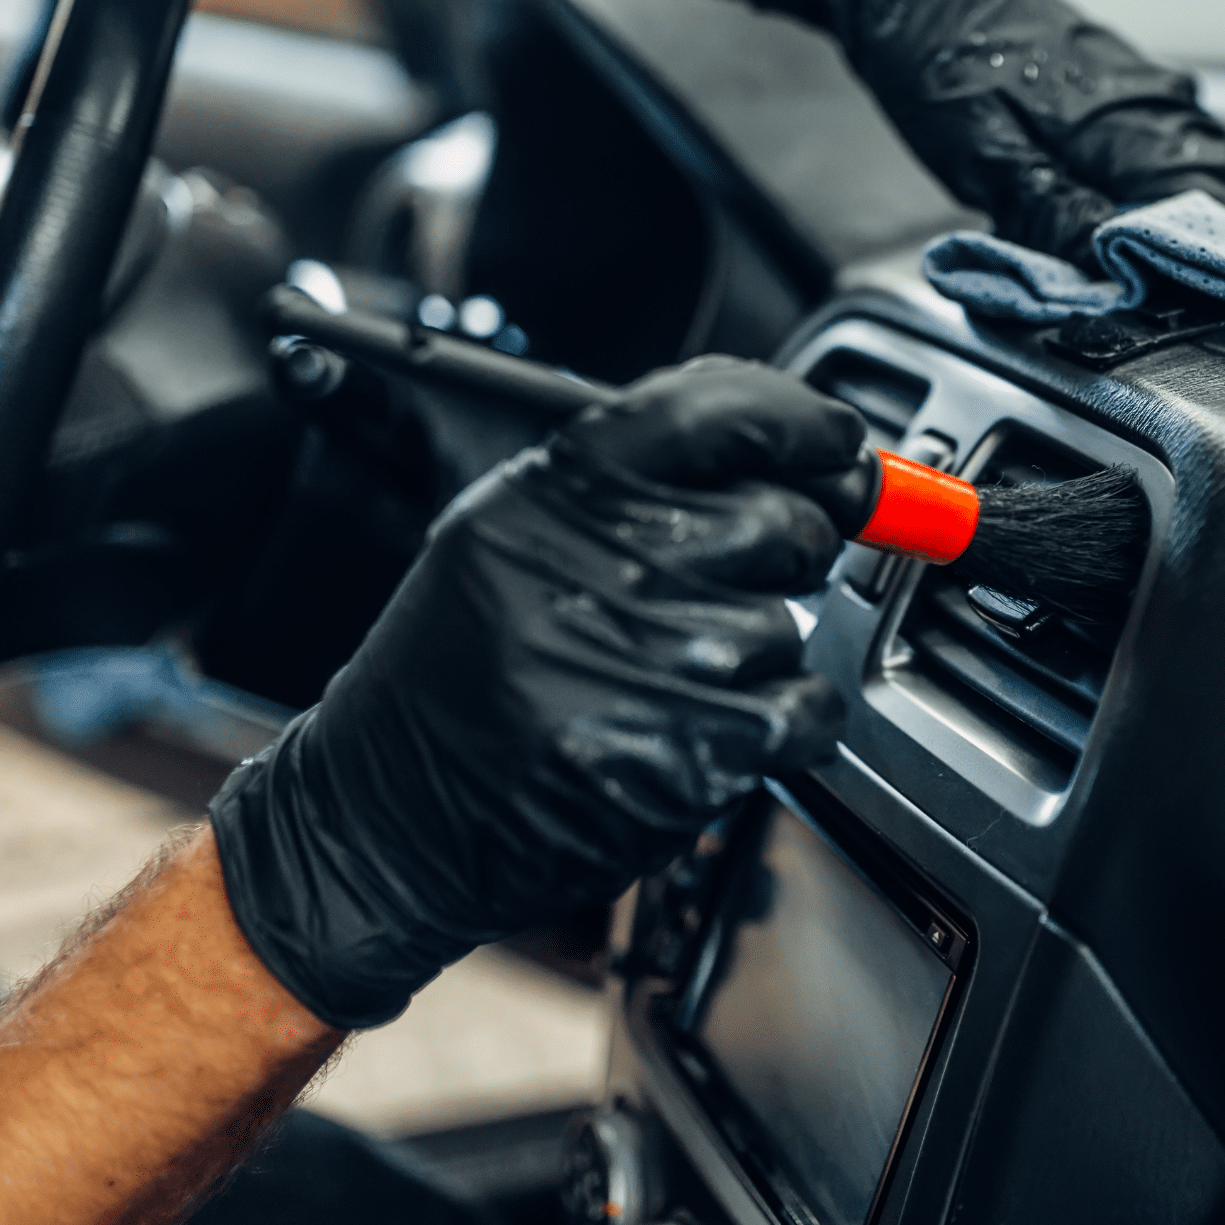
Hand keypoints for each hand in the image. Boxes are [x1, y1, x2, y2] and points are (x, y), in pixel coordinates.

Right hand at [209, 357, 869, 1028]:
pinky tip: (702, 731)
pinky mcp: (687, 749)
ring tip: (664, 682)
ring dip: (758, 656)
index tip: (837, 440)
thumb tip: (795, 452)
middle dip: (782, 555)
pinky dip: (782, 726)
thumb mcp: (513, 538)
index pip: (715, 409)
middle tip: (720, 591)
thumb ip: (640, 485)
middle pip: (782, 518)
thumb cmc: (456, 676)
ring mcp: (648, 659)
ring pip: (793, 623)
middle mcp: (602, 562)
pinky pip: (807, 709)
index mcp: (555, 491)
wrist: (387, 815)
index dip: (801, 419)